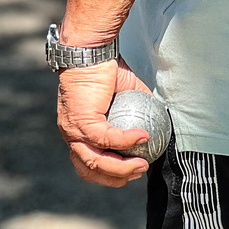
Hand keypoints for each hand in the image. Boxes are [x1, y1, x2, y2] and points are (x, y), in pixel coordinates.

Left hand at [57, 57, 153, 187]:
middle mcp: (71, 134)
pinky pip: (108, 139)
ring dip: (122, 168)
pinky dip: (127, 141)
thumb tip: (156, 126)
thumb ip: (136, 115)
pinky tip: (143, 137)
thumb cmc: (106, 69)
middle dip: (117, 178)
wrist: (91, 50)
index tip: (133, 171)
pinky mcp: (83, 121)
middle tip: (140, 170)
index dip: (110, 174)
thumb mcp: (126, 97)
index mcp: (78, 132)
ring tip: (143, 164)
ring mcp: (74, 130)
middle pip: (90, 170)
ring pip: (96, 162)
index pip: (88, 164)